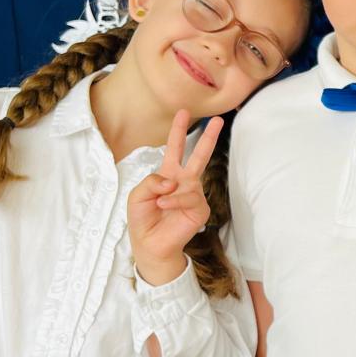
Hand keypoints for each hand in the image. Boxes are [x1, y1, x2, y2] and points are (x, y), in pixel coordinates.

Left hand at [127, 110, 221, 284]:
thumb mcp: (138, 195)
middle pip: (198, 156)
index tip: (184, 112)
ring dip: (170, 192)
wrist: (150, 244)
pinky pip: (189, 197)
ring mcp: (194, 195)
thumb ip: (151, 181)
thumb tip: (172, 181)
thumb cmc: (143, 219)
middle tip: (217, 120)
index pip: (175, 149)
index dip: (178, 131)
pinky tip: (164, 207)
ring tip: (158, 204)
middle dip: (207, 137)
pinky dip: (174, 201)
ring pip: (189, 180)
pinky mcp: (200, 209)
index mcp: (169, 175)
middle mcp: (184, 182)